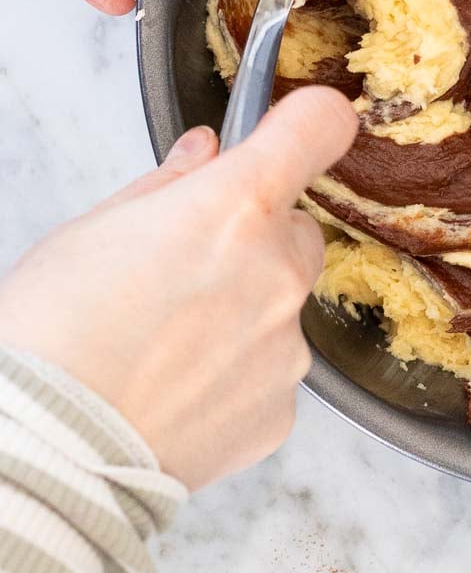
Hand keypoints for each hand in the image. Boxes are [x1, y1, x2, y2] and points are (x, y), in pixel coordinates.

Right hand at [0, 87, 358, 490]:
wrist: (50, 450)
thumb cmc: (52, 336)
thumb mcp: (92, 229)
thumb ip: (168, 184)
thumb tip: (204, 155)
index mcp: (236, 209)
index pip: (318, 128)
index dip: (309, 123)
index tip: (295, 130)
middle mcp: (279, 273)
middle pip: (295, 233)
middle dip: (254, 241)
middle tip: (182, 271)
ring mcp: (286, 347)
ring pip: (282, 308)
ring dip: (243, 312)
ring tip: (165, 343)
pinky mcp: (281, 410)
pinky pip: (269, 373)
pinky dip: (235, 376)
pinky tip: (177, 388)